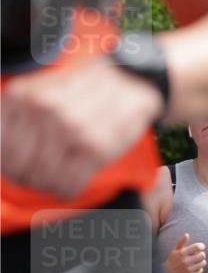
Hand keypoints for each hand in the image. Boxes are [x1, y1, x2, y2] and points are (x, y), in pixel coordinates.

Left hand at [1, 59, 163, 198]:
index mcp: (21, 96)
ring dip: (50, 186)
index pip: (1, 151)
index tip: (22, 169)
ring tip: (60, 178)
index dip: (9, 166)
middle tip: (41, 177)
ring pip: (43, 180)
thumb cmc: (84, 92)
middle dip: (29, 178)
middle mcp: (41, 110)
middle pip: (18, 169)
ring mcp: (68, 130)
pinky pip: (69, 186)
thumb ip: (18, 116)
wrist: (130, 82)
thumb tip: (4, 155)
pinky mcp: (94, 148)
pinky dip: (68, 191)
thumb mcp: (40, 92)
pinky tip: (73, 182)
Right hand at [165, 233, 205, 272]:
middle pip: (202, 255)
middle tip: (198, 254)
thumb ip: (181, 242)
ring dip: (201, 261)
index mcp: (182, 253)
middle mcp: (185, 261)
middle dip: (201, 254)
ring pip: (203, 263)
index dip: (201, 246)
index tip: (201, 247)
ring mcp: (188, 269)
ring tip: (197, 261)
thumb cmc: (172, 260)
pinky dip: (199, 268)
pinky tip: (195, 267)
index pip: (197, 247)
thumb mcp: (174, 250)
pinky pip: (201, 270)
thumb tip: (187, 234)